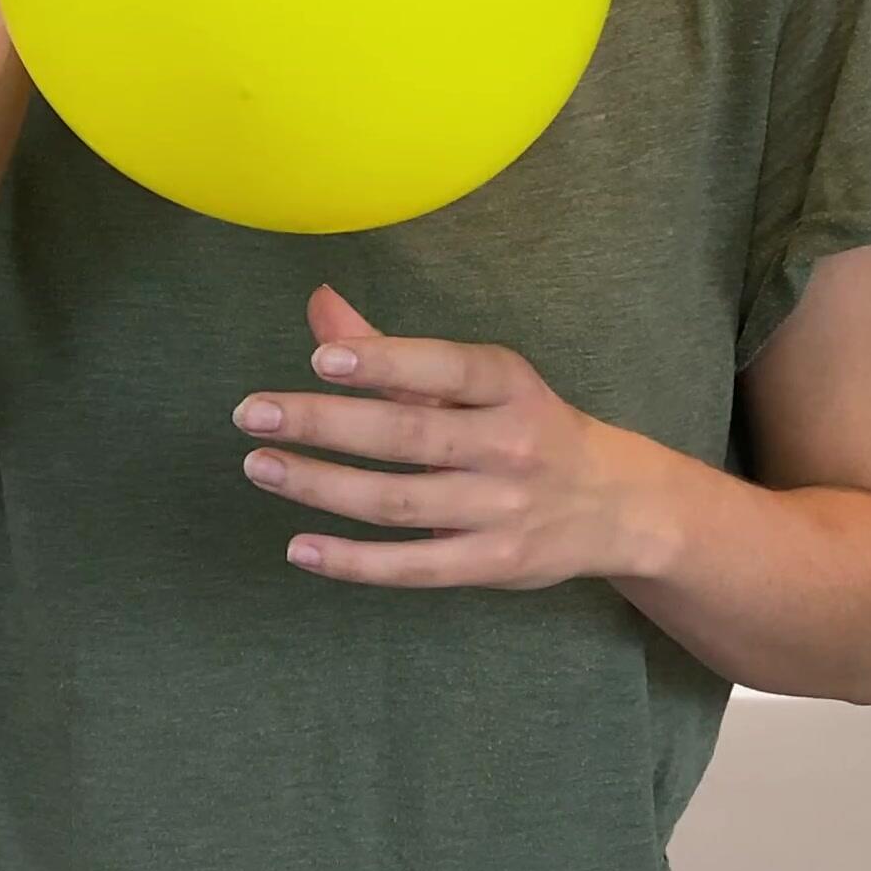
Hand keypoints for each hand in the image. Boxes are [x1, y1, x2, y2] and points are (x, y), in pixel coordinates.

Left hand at [232, 285, 667, 590]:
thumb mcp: (477, 381)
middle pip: (408, 435)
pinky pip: (414, 566)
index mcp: (509, 386)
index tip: (321, 358)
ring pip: (400, 501)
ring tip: (262, 466)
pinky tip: (300, 547)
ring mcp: (503, 509)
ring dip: (322, 485)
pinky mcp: (494, 564)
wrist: (616, 504)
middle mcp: (511, 444)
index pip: (446, 368)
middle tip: (254, 413)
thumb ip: (392, 351)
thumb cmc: (525, 427)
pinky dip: (354, 561)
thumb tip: (319, 304)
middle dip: (325, 423)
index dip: (386, 360)